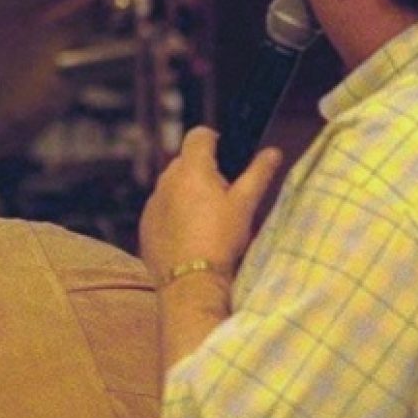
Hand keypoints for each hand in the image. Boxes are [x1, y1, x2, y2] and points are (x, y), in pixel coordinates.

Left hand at [139, 127, 281, 278]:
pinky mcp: (145, 224)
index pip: (199, 135)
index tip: (226, 157)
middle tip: (222, 195)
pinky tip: (190, 234)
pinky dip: (174, 214)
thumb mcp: (245, 205)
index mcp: (191, 169)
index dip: (214, 141)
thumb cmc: (220, 240)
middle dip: (202, 170)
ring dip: (187, 192)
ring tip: (206, 219)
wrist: (190, 281)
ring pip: (171, 186)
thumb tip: (272, 152)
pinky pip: (161, 209)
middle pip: (184, 161)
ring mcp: (152, 203)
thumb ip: (258, 174)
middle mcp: (166, 181)